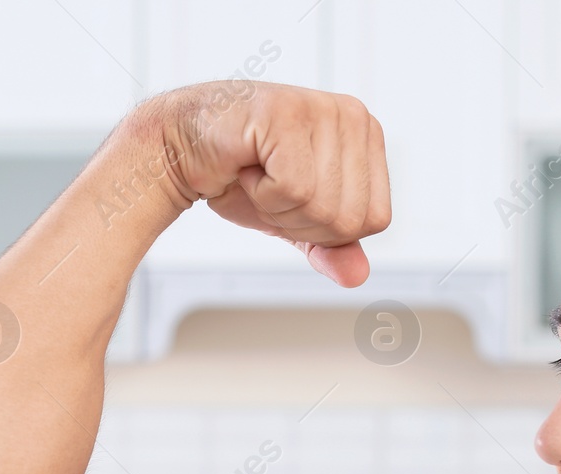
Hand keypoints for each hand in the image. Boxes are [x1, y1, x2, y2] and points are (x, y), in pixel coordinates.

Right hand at [153, 81, 390, 287]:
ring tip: (258, 175)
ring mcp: (324, 110)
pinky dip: (261, 192)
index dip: (328, 232)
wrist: (185, 150)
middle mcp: (354, 117)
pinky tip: (247, 165)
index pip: (375, 220)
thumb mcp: (296, 221)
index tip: (293, 200)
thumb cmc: (241, 176)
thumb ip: (330, 247)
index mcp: (367, 138)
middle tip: (270, 187)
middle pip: (349, 219)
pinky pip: (292, 188)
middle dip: (299, 221)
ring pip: (322, 205)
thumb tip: (358, 276)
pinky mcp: (290, 113)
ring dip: (276, 207)